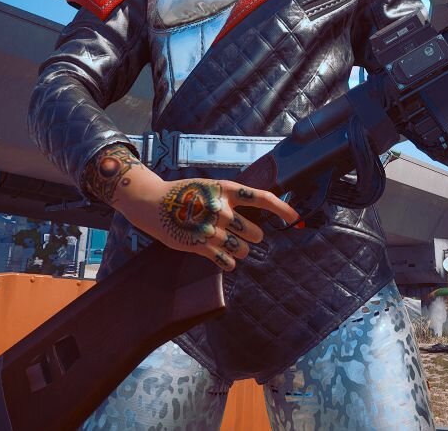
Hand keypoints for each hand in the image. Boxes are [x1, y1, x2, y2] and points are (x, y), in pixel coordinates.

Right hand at [80, 143, 299, 271]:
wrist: (152, 202)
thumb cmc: (184, 193)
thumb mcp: (209, 186)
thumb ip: (230, 198)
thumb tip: (256, 212)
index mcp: (225, 189)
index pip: (262, 198)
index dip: (282, 208)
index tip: (295, 217)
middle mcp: (221, 208)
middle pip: (255, 231)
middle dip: (252, 236)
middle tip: (244, 235)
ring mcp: (211, 228)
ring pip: (242, 249)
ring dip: (240, 251)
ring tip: (230, 246)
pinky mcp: (199, 245)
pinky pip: (225, 261)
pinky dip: (228, 262)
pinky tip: (225, 260)